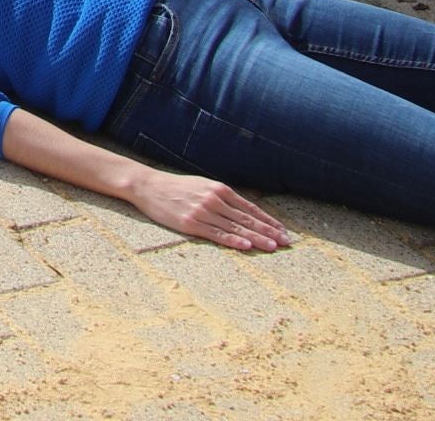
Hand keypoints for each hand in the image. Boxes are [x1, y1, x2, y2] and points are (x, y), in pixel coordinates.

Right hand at [127, 169, 288, 251]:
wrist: (147, 186)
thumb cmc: (176, 187)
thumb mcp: (202, 186)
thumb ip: (222, 197)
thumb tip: (243, 210)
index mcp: (219, 189)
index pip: (250, 208)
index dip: (268, 221)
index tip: (283, 231)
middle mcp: (214, 199)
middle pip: (247, 218)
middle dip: (269, 231)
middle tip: (287, 242)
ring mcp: (203, 211)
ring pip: (236, 227)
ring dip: (257, 238)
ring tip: (273, 247)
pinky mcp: (191, 223)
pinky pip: (216, 233)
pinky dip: (233, 240)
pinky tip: (246, 245)